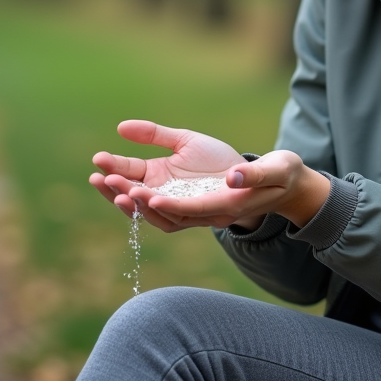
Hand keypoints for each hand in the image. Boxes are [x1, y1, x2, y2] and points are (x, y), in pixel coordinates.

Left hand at [89, 120, 330, 231]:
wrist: (280, 182)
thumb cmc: (279, 173)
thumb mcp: (273, 168)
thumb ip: (251, 173)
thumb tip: (233, 177)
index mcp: (223, 206)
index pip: (191, 210)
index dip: (169, 205)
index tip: (147, 195)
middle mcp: (202, 211)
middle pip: (161, 212)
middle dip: (135, 198)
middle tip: (108, 179)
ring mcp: (190, 204)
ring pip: (151, 208)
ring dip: (124, 195)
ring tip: (100, 176)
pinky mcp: (184, 193)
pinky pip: (152, 198)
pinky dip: (130, 189)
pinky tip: (110, 173)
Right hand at [90, 120, 245, 229]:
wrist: (252, 174)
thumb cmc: (216, 160)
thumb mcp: (183, 140)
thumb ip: (154, 135)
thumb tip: (120, 127)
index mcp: (158, 177)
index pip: (129, 174)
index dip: (113, 168)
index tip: (98, 159)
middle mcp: (165, 196)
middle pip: (133, 198)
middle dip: (115, 190)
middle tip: (99, 178)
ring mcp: (181, 209)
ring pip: (152, 212)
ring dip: (136, 203)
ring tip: (123, 190)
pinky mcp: (200, 215)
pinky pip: (179, 216)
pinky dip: (165, 209)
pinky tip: (151, 199)